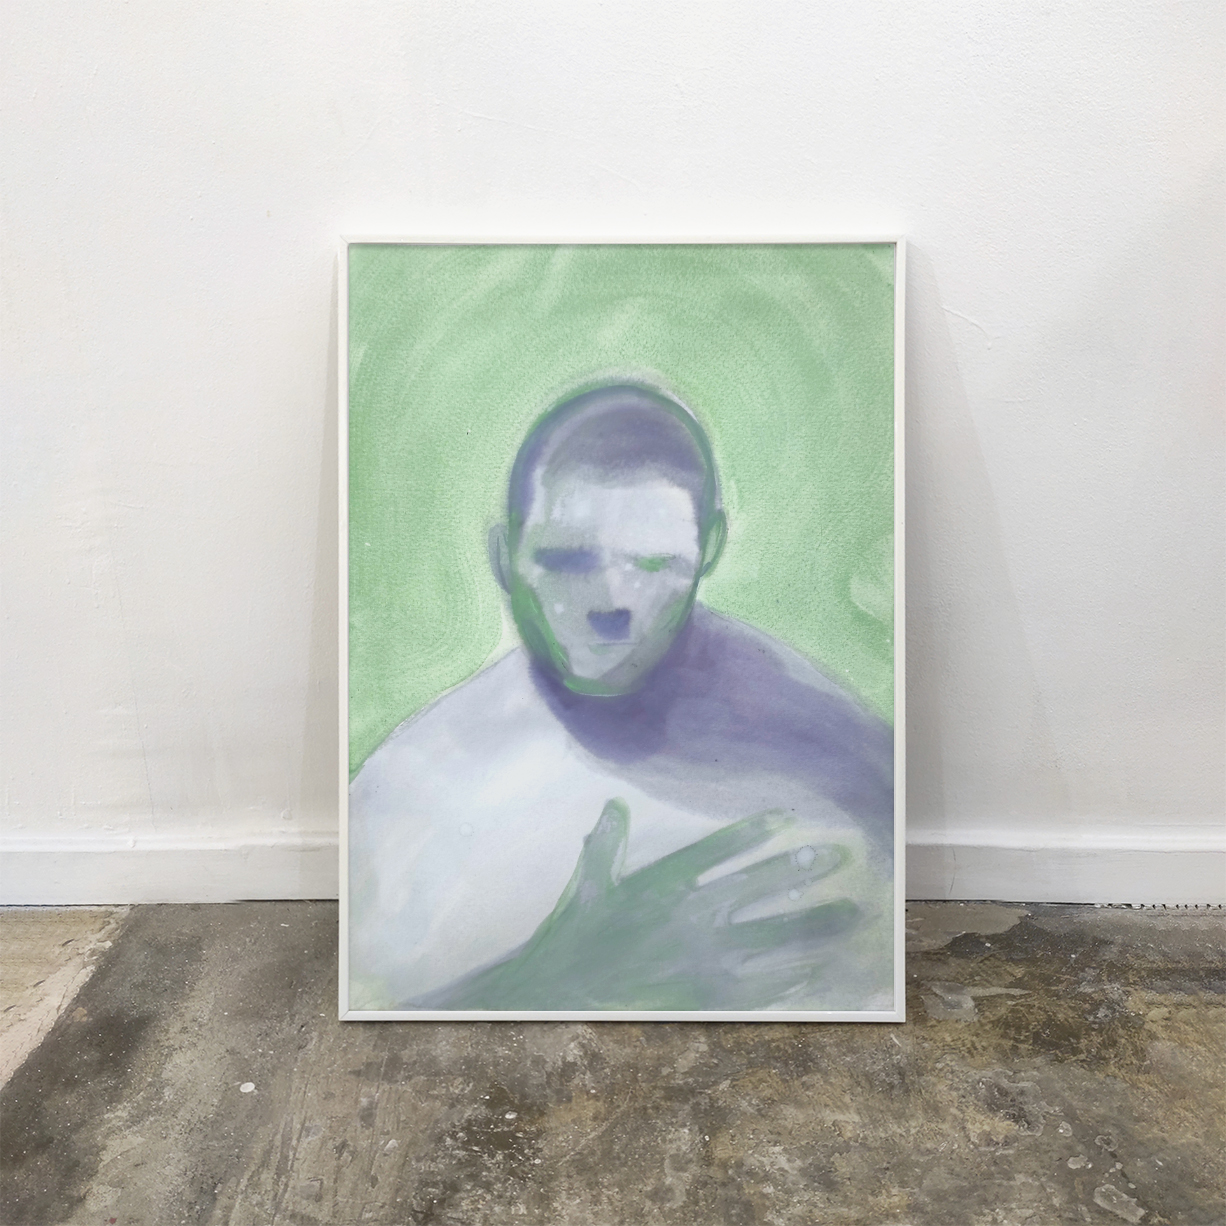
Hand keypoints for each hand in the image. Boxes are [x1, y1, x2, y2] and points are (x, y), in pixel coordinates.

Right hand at [422, 799, 857, 1010]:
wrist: (566, 991)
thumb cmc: (577, 934)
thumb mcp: (589, 884)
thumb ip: (606, 843)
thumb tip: (614, 804)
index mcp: (664, 884)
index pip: (719, 851)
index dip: (755, 832)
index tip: (789, 818)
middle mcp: (691, 916)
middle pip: (759, 888)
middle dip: (801, 870)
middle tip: (839, 857)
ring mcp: (703, 956)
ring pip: (773, 936)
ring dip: (814, 924)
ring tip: (852, 913)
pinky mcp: (708, 992)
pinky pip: (762, 983)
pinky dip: (794, 975)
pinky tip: (822, 968)